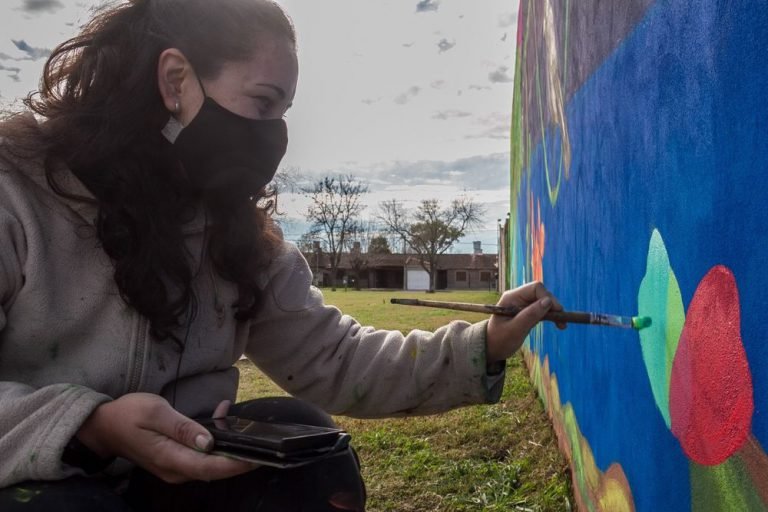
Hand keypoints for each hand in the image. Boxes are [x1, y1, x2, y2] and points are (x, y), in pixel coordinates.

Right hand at [76, 393, 255, 482]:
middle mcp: (175, 470)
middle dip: (238, 455)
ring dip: (227, 445)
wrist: (103, 426)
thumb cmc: (128, 414)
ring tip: (236, 418)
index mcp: (170, 458)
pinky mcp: (175, 462)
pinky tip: (220, 416)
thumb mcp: (155, 412)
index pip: (210, 467)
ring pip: (210, 463)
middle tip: (259, 437)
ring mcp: (175, 468)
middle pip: (214, 469)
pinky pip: (201, 457)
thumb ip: (183, 427)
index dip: (236, 465)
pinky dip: (215, 441)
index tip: (258, 457)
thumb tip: (209, 443)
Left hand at [486, 281, 563, 363]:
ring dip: (554, 311)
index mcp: (511, 297)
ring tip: (562, 325)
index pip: (535, 288)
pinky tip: (559, 324)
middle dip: (553, 305)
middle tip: (562, 321)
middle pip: (541, 294)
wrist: (491, 349)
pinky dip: (551, 316)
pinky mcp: (528, 313)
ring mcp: (523, 305)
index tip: (557, 312)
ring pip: (544, 302)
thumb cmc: (499, 340)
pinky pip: (543, 310)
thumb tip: (548, 301)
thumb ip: (530, 315)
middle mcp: (518, 298)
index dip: (548, 297)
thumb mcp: (515, 330)